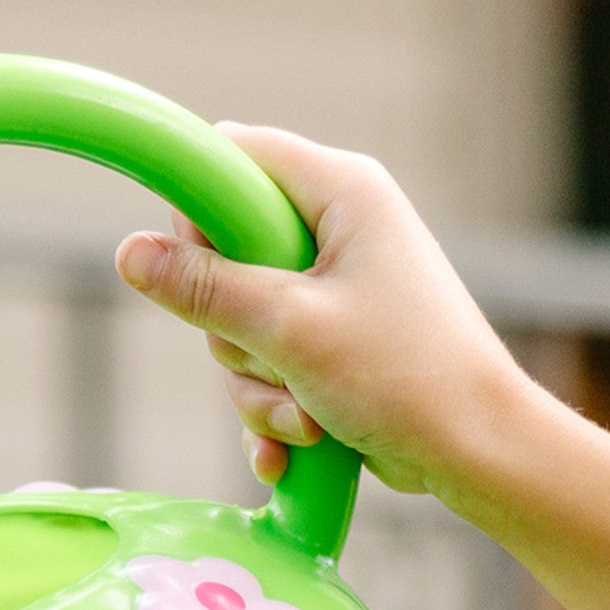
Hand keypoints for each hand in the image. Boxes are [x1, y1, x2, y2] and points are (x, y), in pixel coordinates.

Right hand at [116, 126, 542, 504]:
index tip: (189, 270)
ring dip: (259, 388)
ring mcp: (339, 292)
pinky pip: (274, 370)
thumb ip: (206, 291)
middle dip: (235, 333)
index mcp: (341, 190)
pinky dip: (277, 414)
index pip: (235, 157)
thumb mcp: (291, 330)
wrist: (480, 452)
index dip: (197, 209)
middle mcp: (341, 229)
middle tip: (274, 364)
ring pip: (246, 328)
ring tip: (305, 419)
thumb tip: (129, 254)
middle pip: (228, 257)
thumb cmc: (406, 375)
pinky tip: (293, 451)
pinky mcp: (338, 347)